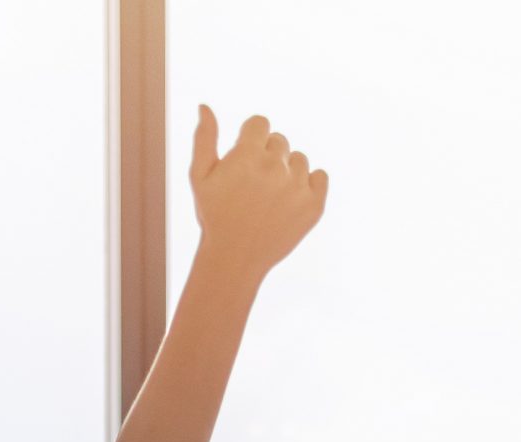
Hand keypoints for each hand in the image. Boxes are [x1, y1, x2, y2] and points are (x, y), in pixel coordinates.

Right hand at [189, 106, 327, 282]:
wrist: (235, 258)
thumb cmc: (214, 215)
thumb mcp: (200, 177)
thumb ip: (204, 139)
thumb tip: (205, 106)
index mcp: (247, 155)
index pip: (261, 123)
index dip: (251, 140)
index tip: (243, 163)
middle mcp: (275, 167)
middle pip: (280, 141)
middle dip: (268, 156)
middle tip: (253, 186)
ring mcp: (297, 187)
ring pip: (299, 159)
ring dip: (287, 171)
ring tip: (270, 196)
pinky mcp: (314, 205)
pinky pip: (320, 176)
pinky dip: (309, 183)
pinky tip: (290, 199)